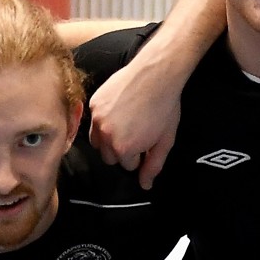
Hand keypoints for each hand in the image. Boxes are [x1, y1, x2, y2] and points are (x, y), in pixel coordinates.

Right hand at [86, 49, 186, 184]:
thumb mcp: (165, 141)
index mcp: (123, 149)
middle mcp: (105, 136)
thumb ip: (153, 166)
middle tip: (136, 134)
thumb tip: (145, 185)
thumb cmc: (164, 107)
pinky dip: (104, 120)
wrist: (156, 73)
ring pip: (97, 142)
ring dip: (109, 138)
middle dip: (122, 150)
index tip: (146, 141)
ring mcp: (97, 119)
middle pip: (109, 157)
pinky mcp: (94, 103)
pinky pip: (94, 121)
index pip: (127, 166)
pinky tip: (120, 110)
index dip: (139, 155)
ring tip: (125, 124)